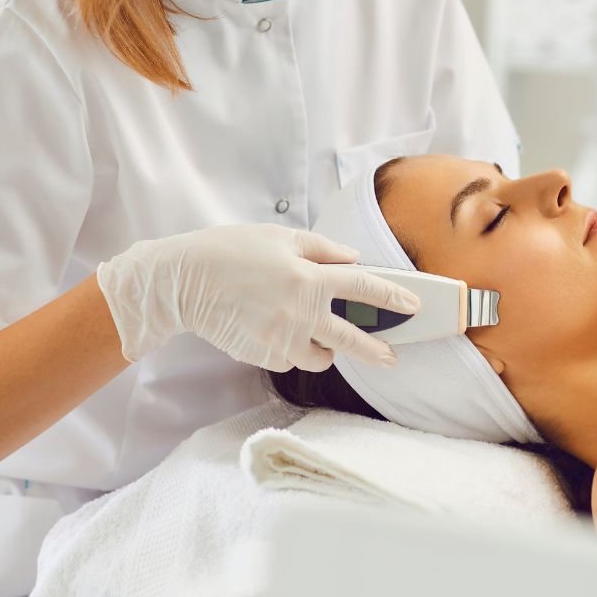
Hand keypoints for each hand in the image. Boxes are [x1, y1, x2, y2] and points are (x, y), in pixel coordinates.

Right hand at [96, 223, 419, 370]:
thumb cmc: (230, 251)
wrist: (184, 282)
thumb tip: (352, 259)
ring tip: (316, 335)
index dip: (394, 297)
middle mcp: (302, 312)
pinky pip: (290, 359)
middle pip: (353, 338)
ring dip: (326, 348)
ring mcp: (282, 338)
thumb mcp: (279, 236)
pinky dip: (291, 349)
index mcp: (310, 277)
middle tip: (392, 357)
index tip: (413, 304)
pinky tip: (276, 331)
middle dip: (378, 350)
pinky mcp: (263, 355)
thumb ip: (321, 249)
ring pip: (321, 356)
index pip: (365, 290)